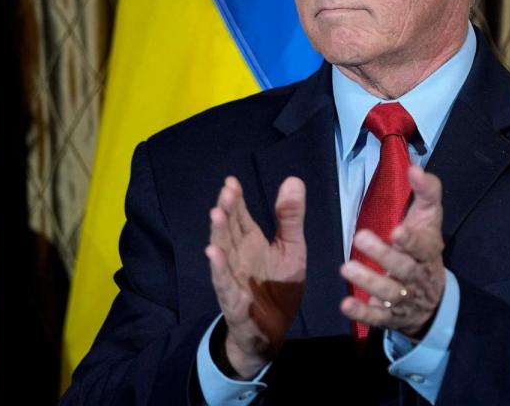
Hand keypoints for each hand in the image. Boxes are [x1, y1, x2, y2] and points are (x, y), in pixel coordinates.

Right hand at [204, 176, 305, 377]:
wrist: (274, 330)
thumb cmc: (279, 285)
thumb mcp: (292, 248)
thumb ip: (290, 217)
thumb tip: (293, 179)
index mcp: (250, 242)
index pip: (239, 216)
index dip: (235, 199)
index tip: (231, 182)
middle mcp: (236, 257)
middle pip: (228, 232)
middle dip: (225, 213)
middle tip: (224, 194)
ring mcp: (233, 280)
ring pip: (221, 258)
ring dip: (218, 240)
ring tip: (216, 218)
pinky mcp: (236, 305)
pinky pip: (227, 291)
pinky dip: (222, 276)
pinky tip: (217, 260)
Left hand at [340, 165, 445, 338]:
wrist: (432, 300)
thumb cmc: (423, 249)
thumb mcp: (429, 219)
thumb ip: (426, 192)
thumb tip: (415, 167)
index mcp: (428, 251)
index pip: (422, 247)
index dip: (411, 240)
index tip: (396, 230)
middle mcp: (417, 276)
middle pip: (403, 268)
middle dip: (384, 255)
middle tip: (360, 237)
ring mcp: (404, 299)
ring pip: (389, 294)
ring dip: (369, 281)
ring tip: (346, 267)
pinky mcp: (390, 317)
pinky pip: (377, 318)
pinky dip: (362, 314)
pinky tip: (345, 305)